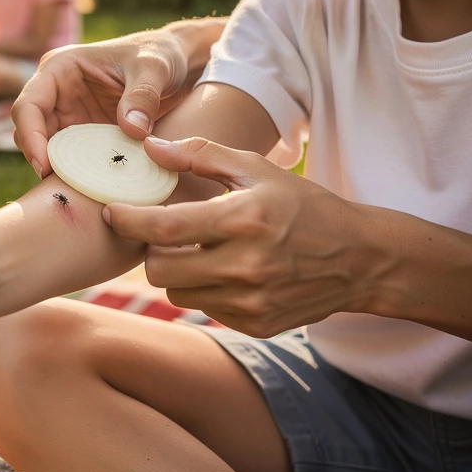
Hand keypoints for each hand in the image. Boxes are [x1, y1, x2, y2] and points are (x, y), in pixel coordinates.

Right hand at [12, 27, 200, 178]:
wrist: (178, 65)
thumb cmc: (160, 55)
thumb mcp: (154, 68)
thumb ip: (143, 95)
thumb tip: (132, 130)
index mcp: (60, 69)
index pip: (28, 105)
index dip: (30, 136)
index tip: (45, 166)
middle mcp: (57, 93)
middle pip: (28, 132)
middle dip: (39, 159)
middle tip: (60, 188)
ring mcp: (70, 115)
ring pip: (46, 149)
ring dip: (57, 170)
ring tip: (77, 191)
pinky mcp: (85, 135)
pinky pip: (72, 159)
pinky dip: (77, 173)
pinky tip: (93, 188)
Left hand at [102, 136, 384, 337]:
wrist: (360, 259)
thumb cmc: (302, 205)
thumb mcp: (256, 168)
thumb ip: (200, 155)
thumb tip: (151, 147)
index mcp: (243, 220)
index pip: (164, 227)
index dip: (128, 220)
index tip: (111, 211)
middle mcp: (246, 266)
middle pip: (159, 269)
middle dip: (152, 249)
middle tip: (164, 231)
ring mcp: (252, 301)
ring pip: (177, 292)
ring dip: (177, 270)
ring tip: (201, 249)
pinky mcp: (256, 324)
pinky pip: (204, 307)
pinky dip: (204, 289)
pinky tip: (226, 270)